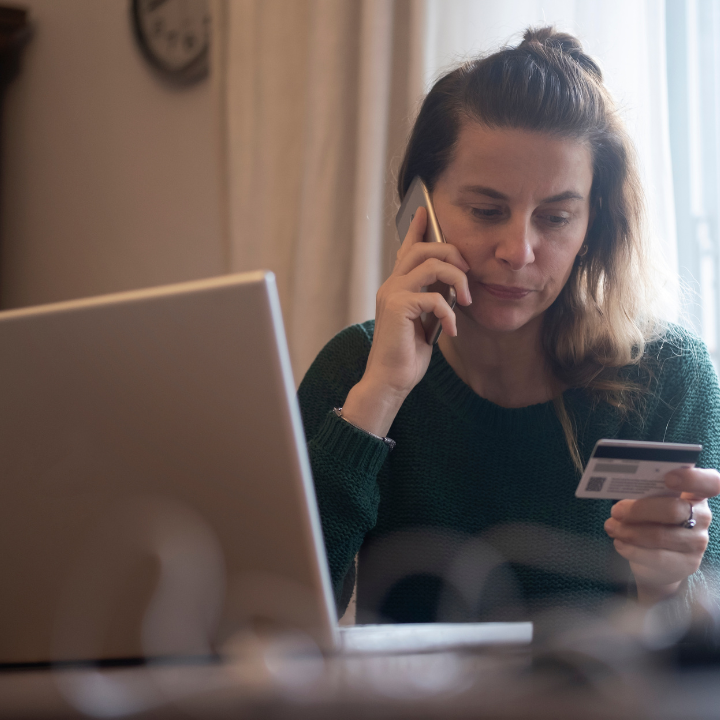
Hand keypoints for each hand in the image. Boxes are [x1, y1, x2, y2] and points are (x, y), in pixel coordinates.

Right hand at [341, 206, 471, 435]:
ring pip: (431, 264)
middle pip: (423, 248)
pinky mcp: (398, 307)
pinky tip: (451, 330)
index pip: (407, 249)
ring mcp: (392, 294)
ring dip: (457, 279)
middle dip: (452, 253)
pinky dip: (449, 313)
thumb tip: (451, 285)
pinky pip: (434, 297)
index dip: (417, 229)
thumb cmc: (406, 355)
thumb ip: (431, 300)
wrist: (390, 380)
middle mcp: (391, 285)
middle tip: (467, 273)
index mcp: (396, 286)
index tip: (425, 210)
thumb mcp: (423, 322)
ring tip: (465, 301)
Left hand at [604, 467, 719, 604]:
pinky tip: (619, 543)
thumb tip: (619, 483)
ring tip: (611, 526)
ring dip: (629, 531)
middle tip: (616, 511)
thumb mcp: (650, 502)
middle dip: (639, 510)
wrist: (656, 561)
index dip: (693, 478)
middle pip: (674, 510)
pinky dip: (632, 548)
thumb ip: (646, 492)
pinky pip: (655, 557)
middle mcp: (702, 517)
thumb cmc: (651, 520)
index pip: (710, 483)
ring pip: (660, 535)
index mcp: (696, 494)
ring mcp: (697, 543)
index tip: (668, 478)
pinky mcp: (686, 564)